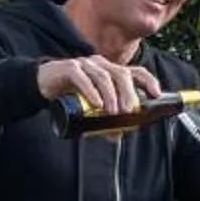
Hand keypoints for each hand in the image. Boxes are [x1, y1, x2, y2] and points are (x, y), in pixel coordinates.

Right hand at [37, 55, 160, 113]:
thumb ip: (104, 120)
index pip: (134, 71)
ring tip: (112, 112)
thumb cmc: (72, 94)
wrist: (43, 85)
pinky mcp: (69, 68)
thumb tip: (117, 135)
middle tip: (129, 111)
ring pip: (103, 76)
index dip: (148, 81)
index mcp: (110, 71)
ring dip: (111, 95)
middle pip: (121, 74)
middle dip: (128, 92)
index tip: (156, 94)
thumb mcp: (91, 108)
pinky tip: (96, 103)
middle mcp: (101, 65)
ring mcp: (85, 65)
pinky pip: (83, 77)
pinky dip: (91, 90)